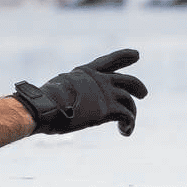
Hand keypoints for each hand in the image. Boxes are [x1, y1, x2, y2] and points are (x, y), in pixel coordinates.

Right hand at [13, 49, 147, 135]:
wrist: (45, 105)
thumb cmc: (43, 100)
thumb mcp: (58, 89)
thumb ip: (67, 92)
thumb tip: (56, 102)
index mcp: (85, 72)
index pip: (109, 61)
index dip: (123, 56)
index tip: (136, 55)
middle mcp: (99, 80)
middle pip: (129, 81)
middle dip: (138, 87)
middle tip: (143, 94)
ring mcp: (105, 93)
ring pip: (130, 101)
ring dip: (132, 113)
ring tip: (126, 125)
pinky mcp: (108, 109)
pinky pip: (127, 116)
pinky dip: (129, 124)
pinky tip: (124, 131)